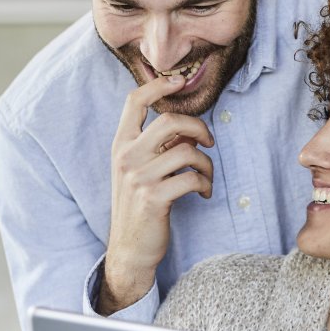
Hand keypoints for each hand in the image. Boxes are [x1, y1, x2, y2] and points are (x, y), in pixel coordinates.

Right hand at [101, 76, 214, 312]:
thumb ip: (155, 147)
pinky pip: (192, 178)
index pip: (134, 102)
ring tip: (205, 177)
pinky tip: (202, 192)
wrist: (129, 249)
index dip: (158, 86)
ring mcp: (138, 177)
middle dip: (199, 128)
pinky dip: (204, 183)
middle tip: (209, 142)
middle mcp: (126, 157)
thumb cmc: (139, 206)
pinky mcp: (153, 198)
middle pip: (170, 121)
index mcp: (121, 145)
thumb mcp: (137, 170)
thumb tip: (187, 128)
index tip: (180, 81)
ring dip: (206, 163)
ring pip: (187, 151)